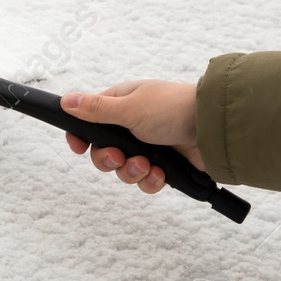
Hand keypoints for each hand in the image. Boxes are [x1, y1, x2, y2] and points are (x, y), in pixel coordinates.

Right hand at [60, 80, 202, 193]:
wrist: (214, 128)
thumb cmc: (173, 108)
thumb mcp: (128, 107)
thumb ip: (95, 109)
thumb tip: (66, 100)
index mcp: (121, 105)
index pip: (88, 122)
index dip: (81, 137)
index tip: (80, 147)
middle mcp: (132, 126)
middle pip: (103, 151)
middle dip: (109, 160)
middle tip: (120, 157)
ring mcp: (149, 146)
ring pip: (123, 169)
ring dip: (132, 172)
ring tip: (147, 165)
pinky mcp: (165, 165)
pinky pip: (145, 181)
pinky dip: (150, 180)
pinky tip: (160, 173)